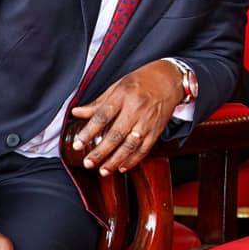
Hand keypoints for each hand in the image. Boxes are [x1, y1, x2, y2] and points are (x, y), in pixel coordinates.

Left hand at [70, 59, 185, 175]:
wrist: (171, 79)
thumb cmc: (143, 80)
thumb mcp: (118, 86)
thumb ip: (98, 102)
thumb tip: (77, 112)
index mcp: (123, 95)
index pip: (102, 116)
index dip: (88, 132)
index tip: (78, 144)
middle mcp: (136, 109)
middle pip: (116, 134)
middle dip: (100, 152)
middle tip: (88, 163)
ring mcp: (147, 121)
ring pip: (130, 145)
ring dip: (116, 161)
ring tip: (103, 170)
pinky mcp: (157, 130)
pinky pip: (144, 149)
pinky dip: (133, 160)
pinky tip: (122, 167)